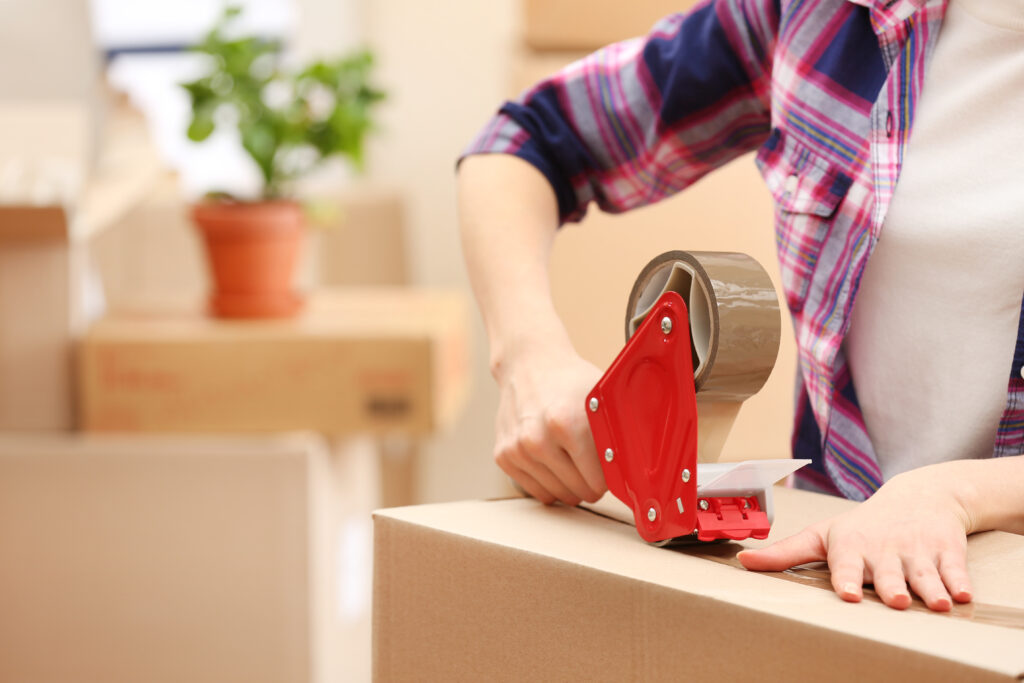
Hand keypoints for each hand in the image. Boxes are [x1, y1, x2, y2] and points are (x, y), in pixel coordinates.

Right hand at [493, 348, 606, 505]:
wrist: (528, 364)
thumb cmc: (568, 380)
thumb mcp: (602, 397)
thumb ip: (621, 429)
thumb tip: (645, 462)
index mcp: (566, 423)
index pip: (598, 481)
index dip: (609, 476)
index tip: (610, 467)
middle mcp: (537, 439)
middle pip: (579, 491)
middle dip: (591, 482)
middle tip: (593, 462)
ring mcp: (517, 450)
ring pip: (558, 494)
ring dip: (571, 484)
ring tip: (574, 459)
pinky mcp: (504, 456)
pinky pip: (537, 491)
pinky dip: (550, 482)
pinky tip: (555, 461)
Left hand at [737, 465, 974, 610]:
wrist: (919, 495)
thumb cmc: (863, 525)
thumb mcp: (823, 535)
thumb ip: (785, 553)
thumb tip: (742, 562)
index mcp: (852, 547)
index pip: (846, 564)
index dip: (846, 578)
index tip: (846, 592)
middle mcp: (884, 549)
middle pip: (888, 574)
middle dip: (892, 587)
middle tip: (894, 600)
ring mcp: (916, 550)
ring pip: (923, 574)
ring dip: (930, 588)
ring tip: (937, 603)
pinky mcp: (947, 550)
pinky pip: (955, 569)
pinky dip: (960, 581)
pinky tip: (963, 593)